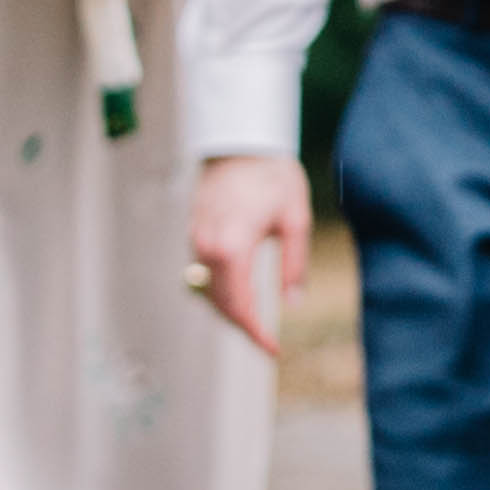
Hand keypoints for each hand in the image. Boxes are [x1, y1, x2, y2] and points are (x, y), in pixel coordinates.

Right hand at [187, 151, 309, 357]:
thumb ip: (294, 265)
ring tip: (255, 322)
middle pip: (220, 304)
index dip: (255, 334)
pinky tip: (240, 292)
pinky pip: (203, 273)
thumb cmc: (272, 174)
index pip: (239, 306)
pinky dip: (220, 289)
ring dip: (229, 309)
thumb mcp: (295, 219)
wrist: (240, 139)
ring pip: (207, 291)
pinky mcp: (194, 232)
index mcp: (232, 248)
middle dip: (243, 326)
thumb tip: (292, 303)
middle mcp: (207, 248)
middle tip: (266, 341)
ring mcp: (196, 240)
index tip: (272, 350)